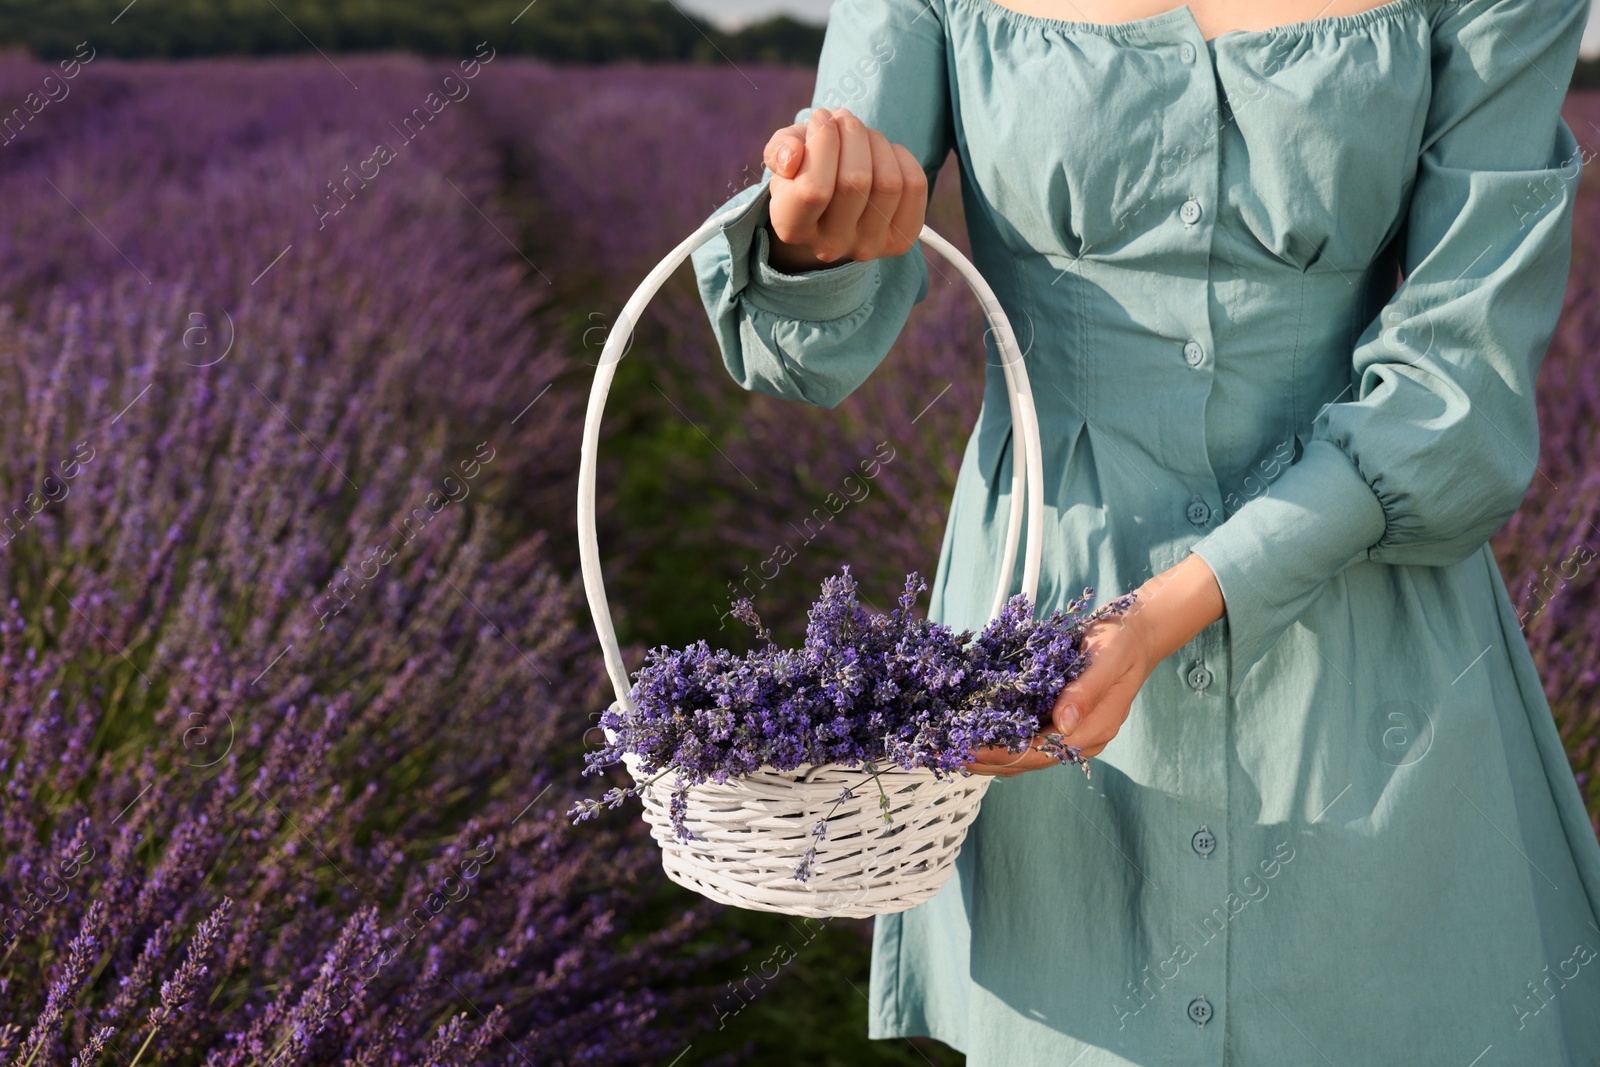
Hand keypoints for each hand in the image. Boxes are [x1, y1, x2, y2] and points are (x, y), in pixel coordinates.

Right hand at [759, 107, 929, 273]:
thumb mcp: (784, 157)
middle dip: (852, 133)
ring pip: (888, 182)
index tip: (821, 119)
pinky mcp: (900, 240)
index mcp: (792, 228)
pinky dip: (902, 156)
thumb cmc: (804, 171)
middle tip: (844, 120)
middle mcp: (830, 246)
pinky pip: (914, 187)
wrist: (832, 204)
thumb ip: (779, 151)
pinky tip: (885, 154)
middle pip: (855, 182)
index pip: (813, 190)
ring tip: (863, 136)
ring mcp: (867, 246)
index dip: (822, 142)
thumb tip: (793, 155)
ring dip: (877, 142)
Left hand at [962, 553, 1226, 776]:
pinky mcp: (1060, 721)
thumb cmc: (1121, 642)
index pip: (1039, 752)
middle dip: (985, 759)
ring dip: (987, 755)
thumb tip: (1062, 723)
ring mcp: (1069, 732)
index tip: (965, 746)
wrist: (1135, 633)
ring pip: (1022, 755)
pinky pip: (1025, 739)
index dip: (1000, 752)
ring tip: (949, 750)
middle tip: (944, 753)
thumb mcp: (1108, 658)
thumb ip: (1086, 690)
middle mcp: (1080, 739)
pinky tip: (971, 733)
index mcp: (1094, 730)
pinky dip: (997, 739)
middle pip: (1026, 760)